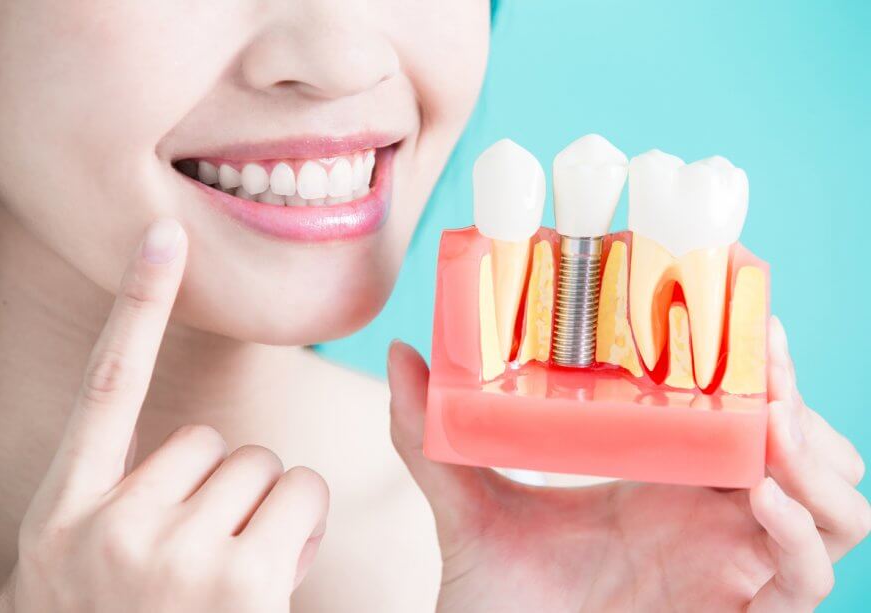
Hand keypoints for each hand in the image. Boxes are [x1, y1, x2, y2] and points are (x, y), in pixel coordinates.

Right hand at [0, 219, 327, 612]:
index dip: (137, 303)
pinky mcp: (238, 581)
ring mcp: (173, 554)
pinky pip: (297, 498)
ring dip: (263, 509)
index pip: (106, 383)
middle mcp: (112, 522)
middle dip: (227, 487)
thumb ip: (130, 496)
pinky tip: (263, 581)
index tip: (162, 235)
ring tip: (230, 572)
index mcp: (66, 507)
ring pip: (263, 466)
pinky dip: (295, 528)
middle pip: (216, 440)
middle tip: (205, 551)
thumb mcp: (82, 559)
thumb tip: (215, 456)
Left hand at [388, 317, 868, 611]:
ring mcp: (732, 564)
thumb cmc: (500, 597)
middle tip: (763, 353)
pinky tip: (757, 493)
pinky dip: (802, 532)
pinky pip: (807, 578)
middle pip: (804, 445)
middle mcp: (710, 512)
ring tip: (769, 417)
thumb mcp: (466, 503)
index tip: (738, 296)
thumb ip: (428, 434)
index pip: (740, 404)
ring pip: (835, 504)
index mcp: (664, 474)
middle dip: (796, 397)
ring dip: (815, 454)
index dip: (754, 356)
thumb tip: (402, 354)